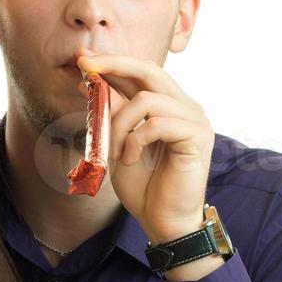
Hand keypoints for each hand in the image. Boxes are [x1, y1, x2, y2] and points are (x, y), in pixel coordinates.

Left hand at [75, 50, 213, 243]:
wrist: (163, 221)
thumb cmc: (144, 186)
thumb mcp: (118, 142)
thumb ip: (111, 111)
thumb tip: (89, 80)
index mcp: (169, 106)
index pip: (142, 72)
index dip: (113, 63)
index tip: (83, 60)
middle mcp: (185, 107)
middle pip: (150, 70)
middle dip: (114, 65)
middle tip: (87, 69)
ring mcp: (195, 119)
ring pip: (147, 100)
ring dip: (120, 125)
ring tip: (114, 152)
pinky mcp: (198, 136)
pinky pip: (156, 123)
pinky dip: (135, 140)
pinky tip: (130, 159)